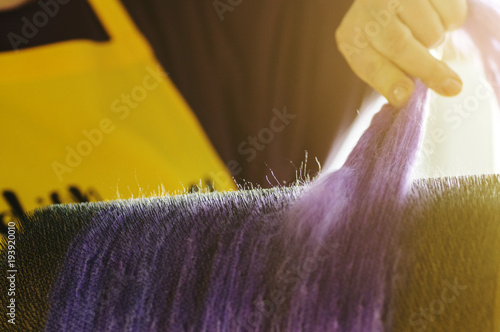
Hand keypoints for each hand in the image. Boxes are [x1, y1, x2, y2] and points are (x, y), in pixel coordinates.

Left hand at [336, 0, 467, 106]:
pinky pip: (452, 12)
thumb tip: (405, 96)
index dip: (387, 81)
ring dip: (437, 41)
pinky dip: (451, 21)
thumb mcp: (380, 53)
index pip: (368, 64)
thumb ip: (391, 74)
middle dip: (428, 70)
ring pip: (430, 30)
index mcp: (352, 36)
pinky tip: (437, 16)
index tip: (405, 95)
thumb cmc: (389, 30)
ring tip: (428, 36)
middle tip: (451, 87)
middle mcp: (368, 10)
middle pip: (399, 45)